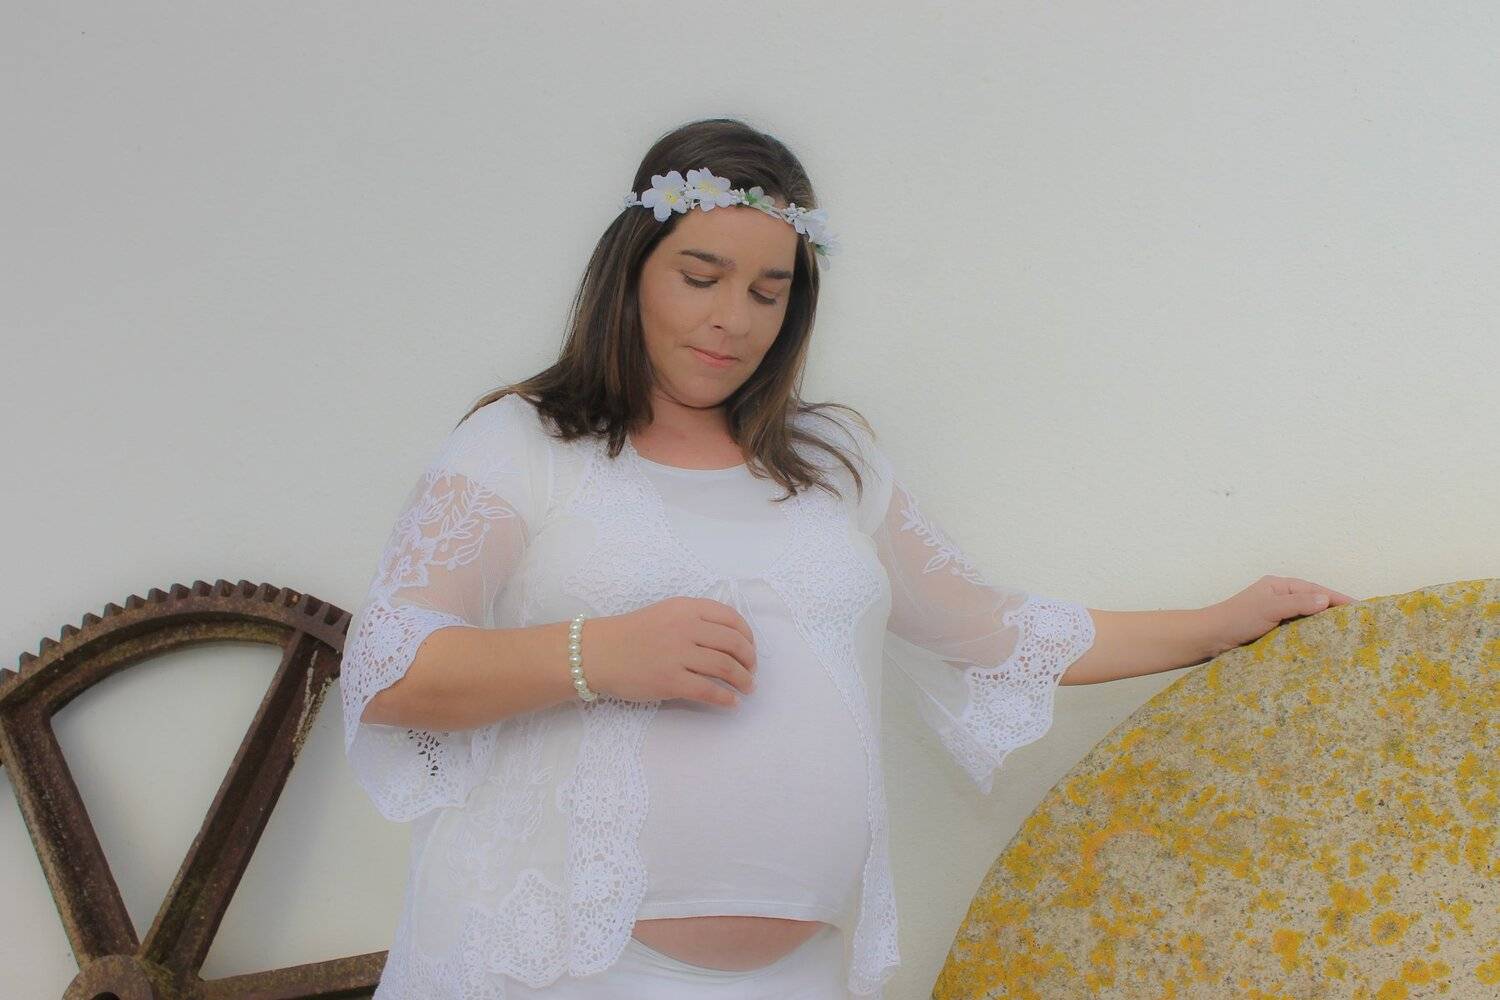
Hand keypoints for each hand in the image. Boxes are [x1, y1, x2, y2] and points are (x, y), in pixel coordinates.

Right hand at [582, 597, 757, 707]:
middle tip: (751, 671)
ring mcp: (678, 654)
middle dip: (749, 660)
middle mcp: (686, 627)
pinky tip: (731, 702)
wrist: (597, 652)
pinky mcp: (670, 681)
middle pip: (733, 644)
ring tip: (747, 688)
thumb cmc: (630, 633)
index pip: (732, 619)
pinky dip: (726, 698)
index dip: (748, 636)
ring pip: (726, 667)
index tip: (749, 649)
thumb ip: (694, 618)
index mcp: (686, 608)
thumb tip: (728, 636)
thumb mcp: (665, 612)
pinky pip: (709, 690)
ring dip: (743, 680)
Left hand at [1207, 575, 1357, 652]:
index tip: (1361, 608)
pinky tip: (1323, 646)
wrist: (1210, 638)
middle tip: (1360, 625)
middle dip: (1335, 612)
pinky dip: (1311, 636)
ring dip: (1324, 625)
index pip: (1316, 590)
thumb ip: (1298, 603)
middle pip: (1314, 603)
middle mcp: (1280, 598)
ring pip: (1307, 618)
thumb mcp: (1269, 608)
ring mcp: (1277, 615)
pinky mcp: (1273, 631)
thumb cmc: (1236, 619)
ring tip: (1347, 636)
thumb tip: (1326, 599)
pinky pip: (1298, 631)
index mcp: (1280, 586)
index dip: (1339, 599)